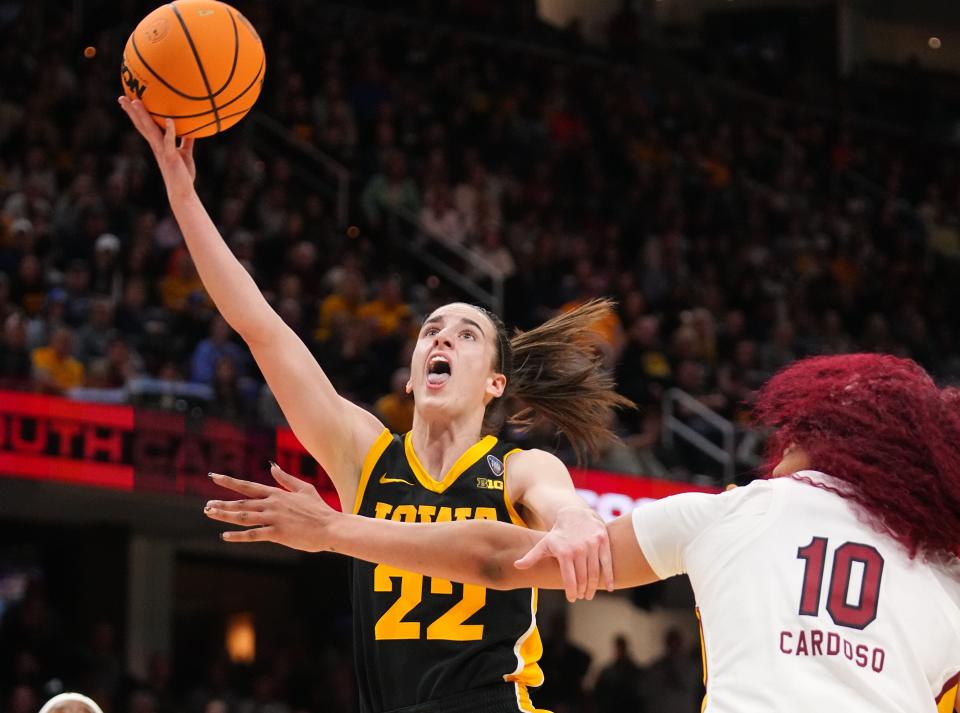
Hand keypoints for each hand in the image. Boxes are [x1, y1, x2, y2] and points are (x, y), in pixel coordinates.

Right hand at [118, 96, 195, 186]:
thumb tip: (192, 129)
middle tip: (121, 97)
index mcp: (158, 144)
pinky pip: (169, 142)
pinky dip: (169, 130)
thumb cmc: (182, 173)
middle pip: (141, 125)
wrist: (182, 191)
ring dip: (142, 116)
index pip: (144, 126)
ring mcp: (162, 151)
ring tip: (135, 102)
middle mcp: (156, 146)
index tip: (129, 100)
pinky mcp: (170, 157)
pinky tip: (169, 119)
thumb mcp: (185, 153)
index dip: (136, 114)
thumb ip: (186, 141)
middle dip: (131, 112)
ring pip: (150, 130)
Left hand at [204, 463, 338, 551]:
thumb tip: (272, 466)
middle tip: (206, 506)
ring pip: (243, 516)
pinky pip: (253, 534)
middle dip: (222, 504)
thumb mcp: (304, 489)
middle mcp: (272, 504)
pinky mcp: (277, 533)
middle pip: (241, 503)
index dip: (229, 482)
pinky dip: (238, 536)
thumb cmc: (319, 509)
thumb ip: (286, 479)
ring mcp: (274, 518)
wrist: (331, 527)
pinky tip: (225, 536)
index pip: (248, 486)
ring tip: (210, 514)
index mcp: (277, 493)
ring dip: (225, 516)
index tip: (214, 477)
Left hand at [514, 506, 613, 601]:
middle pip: (583, 578)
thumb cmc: (558, 533)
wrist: (574, 513)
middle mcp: (579, 549)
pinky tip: (610, 587)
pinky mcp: (603, 541)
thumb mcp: (544, 543)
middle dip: (582, 591)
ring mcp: (592, 545)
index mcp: (564, 552)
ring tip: (590, 594)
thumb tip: (516, 566)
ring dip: (593, 587)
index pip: (569, 579)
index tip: (571, 599)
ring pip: (595, 572)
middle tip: (581, 597)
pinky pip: (607, 562)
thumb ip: (531, 556)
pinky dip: (610, 576)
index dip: (571, 592)